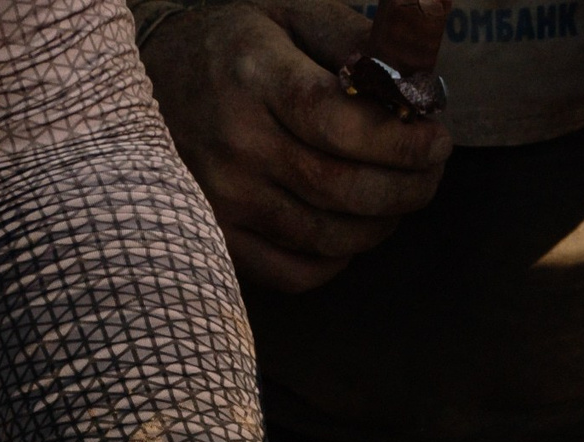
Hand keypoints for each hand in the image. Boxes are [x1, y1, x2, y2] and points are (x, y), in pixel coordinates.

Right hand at [142, 0, 450, 291]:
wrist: (146, 80)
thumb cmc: (232, 45)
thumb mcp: (288, 13)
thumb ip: (352, 39)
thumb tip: (415, 83)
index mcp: (254, 75)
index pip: (339, 123)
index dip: (400, 142)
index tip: (437, 141)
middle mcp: (234, 141)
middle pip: (341, 188)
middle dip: (407, 188)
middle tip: (431, 172)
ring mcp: (222, 197)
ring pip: (327, 237)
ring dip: (381, 223)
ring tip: (397, 196)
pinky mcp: (219, 235)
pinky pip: (294, 274)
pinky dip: (336, 260)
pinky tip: (348, 227)